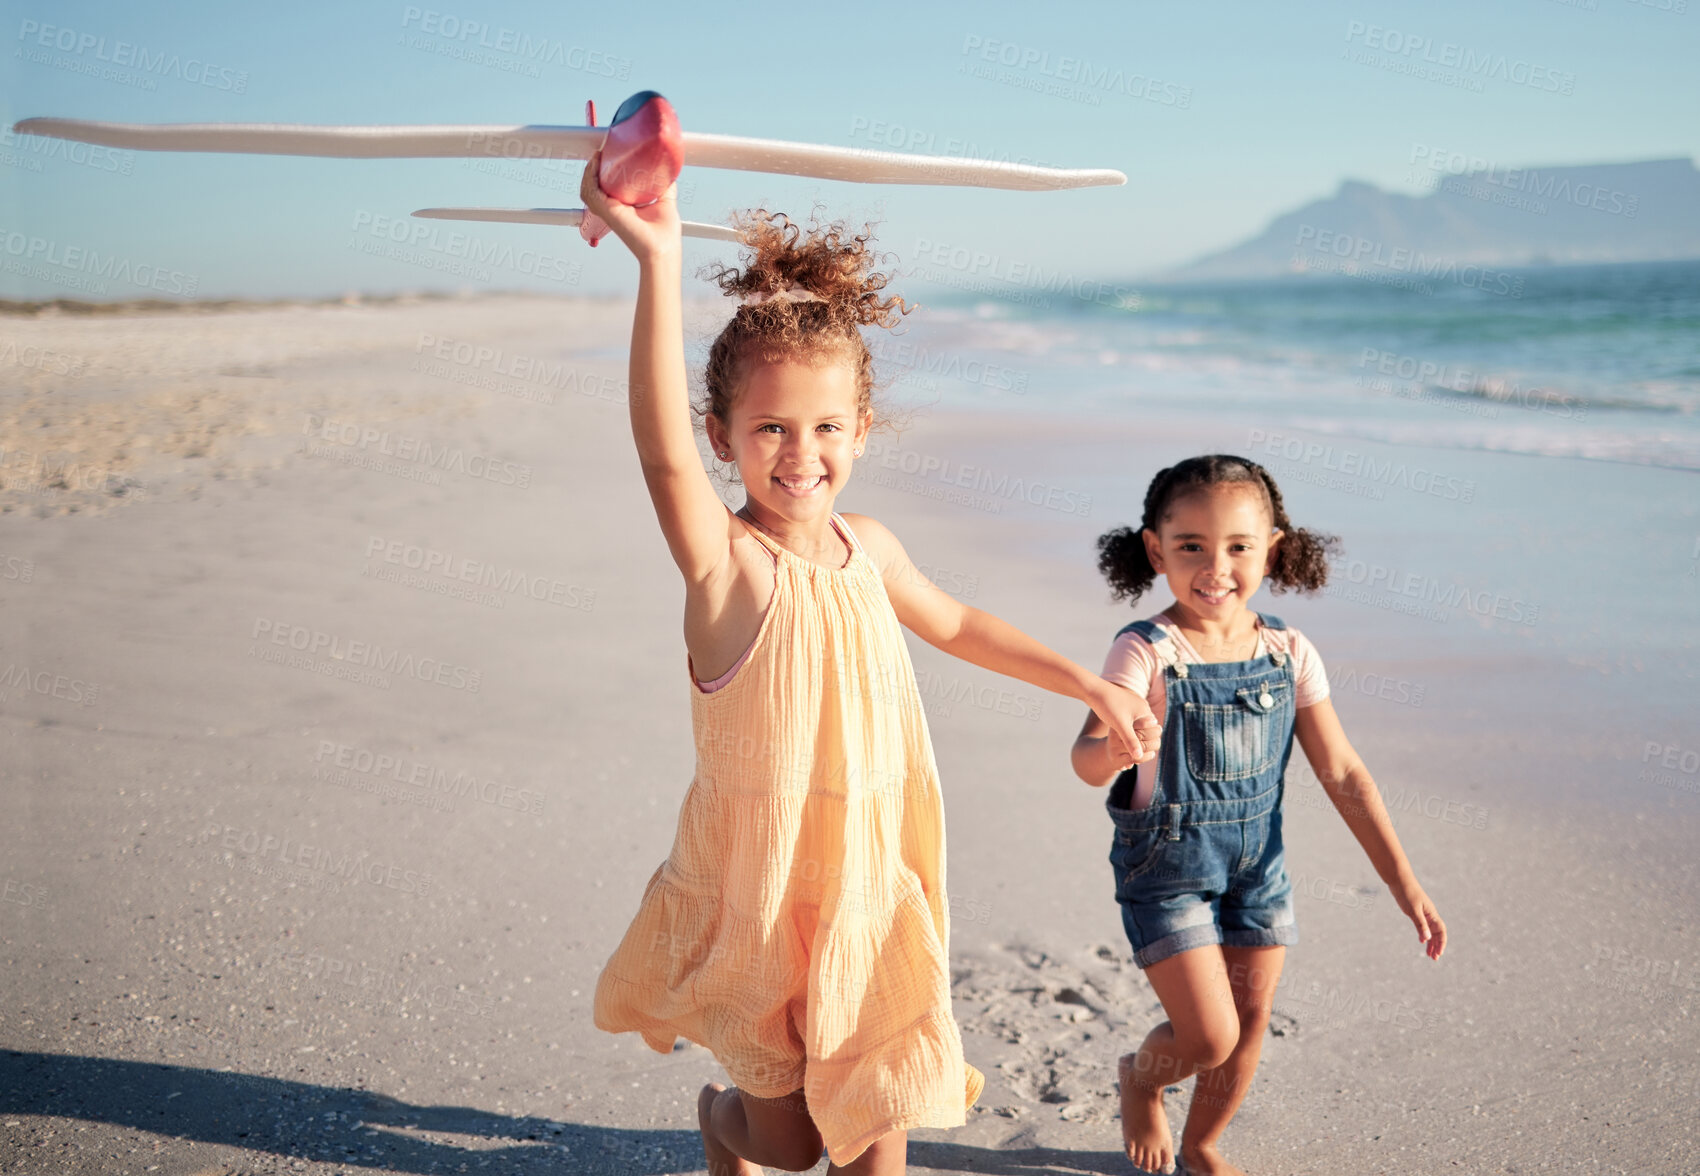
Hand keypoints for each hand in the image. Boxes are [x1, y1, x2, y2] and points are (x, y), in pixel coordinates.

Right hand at [578, 147, 680, 263]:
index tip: (611, 152)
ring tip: (599, 155)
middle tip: (605, 150)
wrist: (663, 248)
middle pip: (595, 182)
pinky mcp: (606, 211)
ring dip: (590, 169)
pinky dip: (590, 177)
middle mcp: (612, 206)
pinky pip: (590, 191)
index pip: (608, 183)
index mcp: (623, 204)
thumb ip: (664, 183)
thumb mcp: (666, 198)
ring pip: (589, 185)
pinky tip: (596, 164)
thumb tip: (668, 167)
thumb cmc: (664, 232)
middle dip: (596, 165)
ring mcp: (607, 209)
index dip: (606, 168)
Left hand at [1088, 680, 1160, 767]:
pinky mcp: (1125, 707)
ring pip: (1137, 727)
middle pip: (1146, 730)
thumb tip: (1139, 757)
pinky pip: (1130, 723)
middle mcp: (1142, 707)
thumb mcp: (1120, 726)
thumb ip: (1130, 741)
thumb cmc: (1108, 706)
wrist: (1093, 690)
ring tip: (1126, 752)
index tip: (1138, 757)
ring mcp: (1133, 706)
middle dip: (1141, 742)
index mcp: (1145, 710)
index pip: (1153, 732)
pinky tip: (1119, 740)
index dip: (1147, 744)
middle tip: (1133, 758)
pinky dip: (1127, 732)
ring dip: (1133, 738)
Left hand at [1394, 882, 1445, 960]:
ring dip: (1431, 942)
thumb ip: (1420, 924)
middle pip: (1437, 933)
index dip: (1441, 942)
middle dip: (1437, 946)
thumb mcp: (1412, 910)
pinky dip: (1424, 934)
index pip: (1441, 931)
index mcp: (1431, 914)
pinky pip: (1423, 925)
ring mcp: (1423, 913)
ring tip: (1429, 954)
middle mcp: (1430, 914)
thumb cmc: (1406, 893)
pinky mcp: (1416, 911)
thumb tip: (1426, 939)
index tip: (1438, 953)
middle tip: (1434, 958)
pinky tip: (1421, 940)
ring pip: (1430, 930)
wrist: (1399, 879)